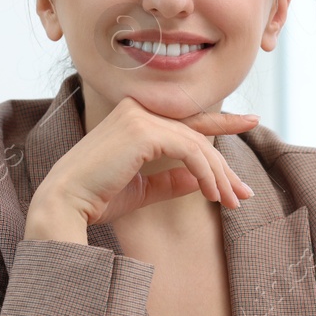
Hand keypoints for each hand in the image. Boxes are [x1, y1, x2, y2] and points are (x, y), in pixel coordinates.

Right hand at [25, 95, 258, 240]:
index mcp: (135, 119)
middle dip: (224, 168)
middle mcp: (138, 110)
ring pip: (197, 144)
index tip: (250, 122)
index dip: (221, 122)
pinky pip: (189, 150)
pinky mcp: (143, 131)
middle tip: (244, 193)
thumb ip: (171, 181)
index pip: (186, 120)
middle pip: (196, 135)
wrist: (66, 205)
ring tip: (231, 202)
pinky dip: (206, 172)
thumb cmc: (97, 199)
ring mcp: (139, 117)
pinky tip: (212, 194)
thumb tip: (200, 180)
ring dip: (219, 176)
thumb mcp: (142, 190)